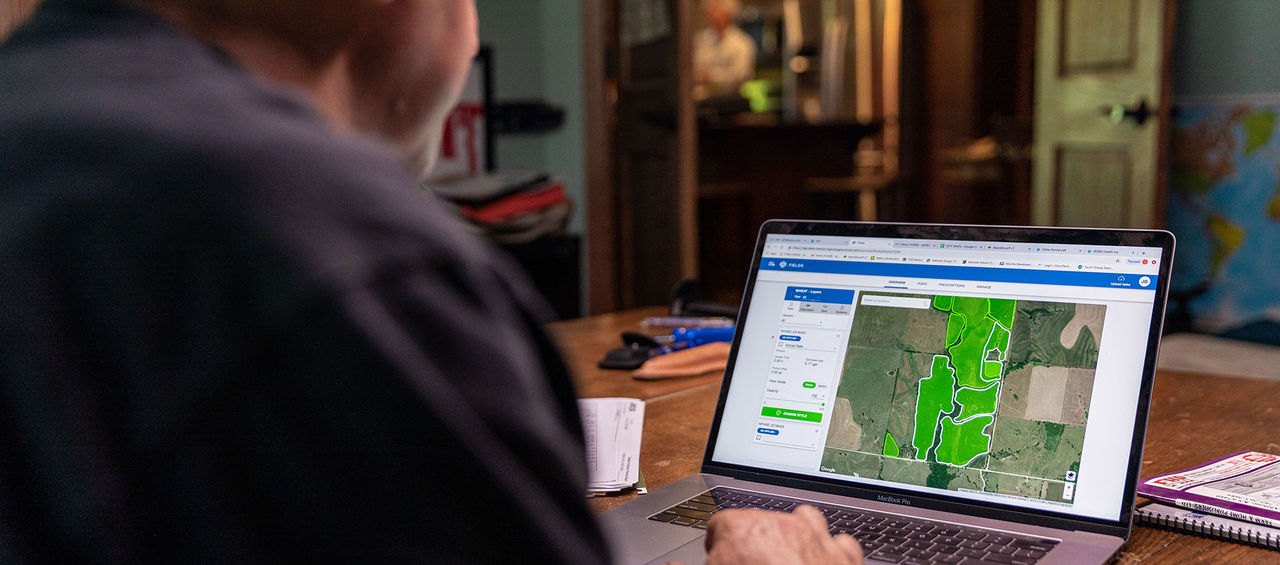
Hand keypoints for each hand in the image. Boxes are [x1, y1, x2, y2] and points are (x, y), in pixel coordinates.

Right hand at [702, 505, 863, 564]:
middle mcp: (777, 525)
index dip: (718, 546)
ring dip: (796, 535)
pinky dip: (831, 551)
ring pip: (803, 520)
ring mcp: (814, 537)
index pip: (720, 525)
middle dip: (755, 541)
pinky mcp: (844, 555)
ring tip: (787, 559)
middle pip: (760, 521)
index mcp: (739, 530)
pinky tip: (823, 563)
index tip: (720, 561)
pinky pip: (838, 542)